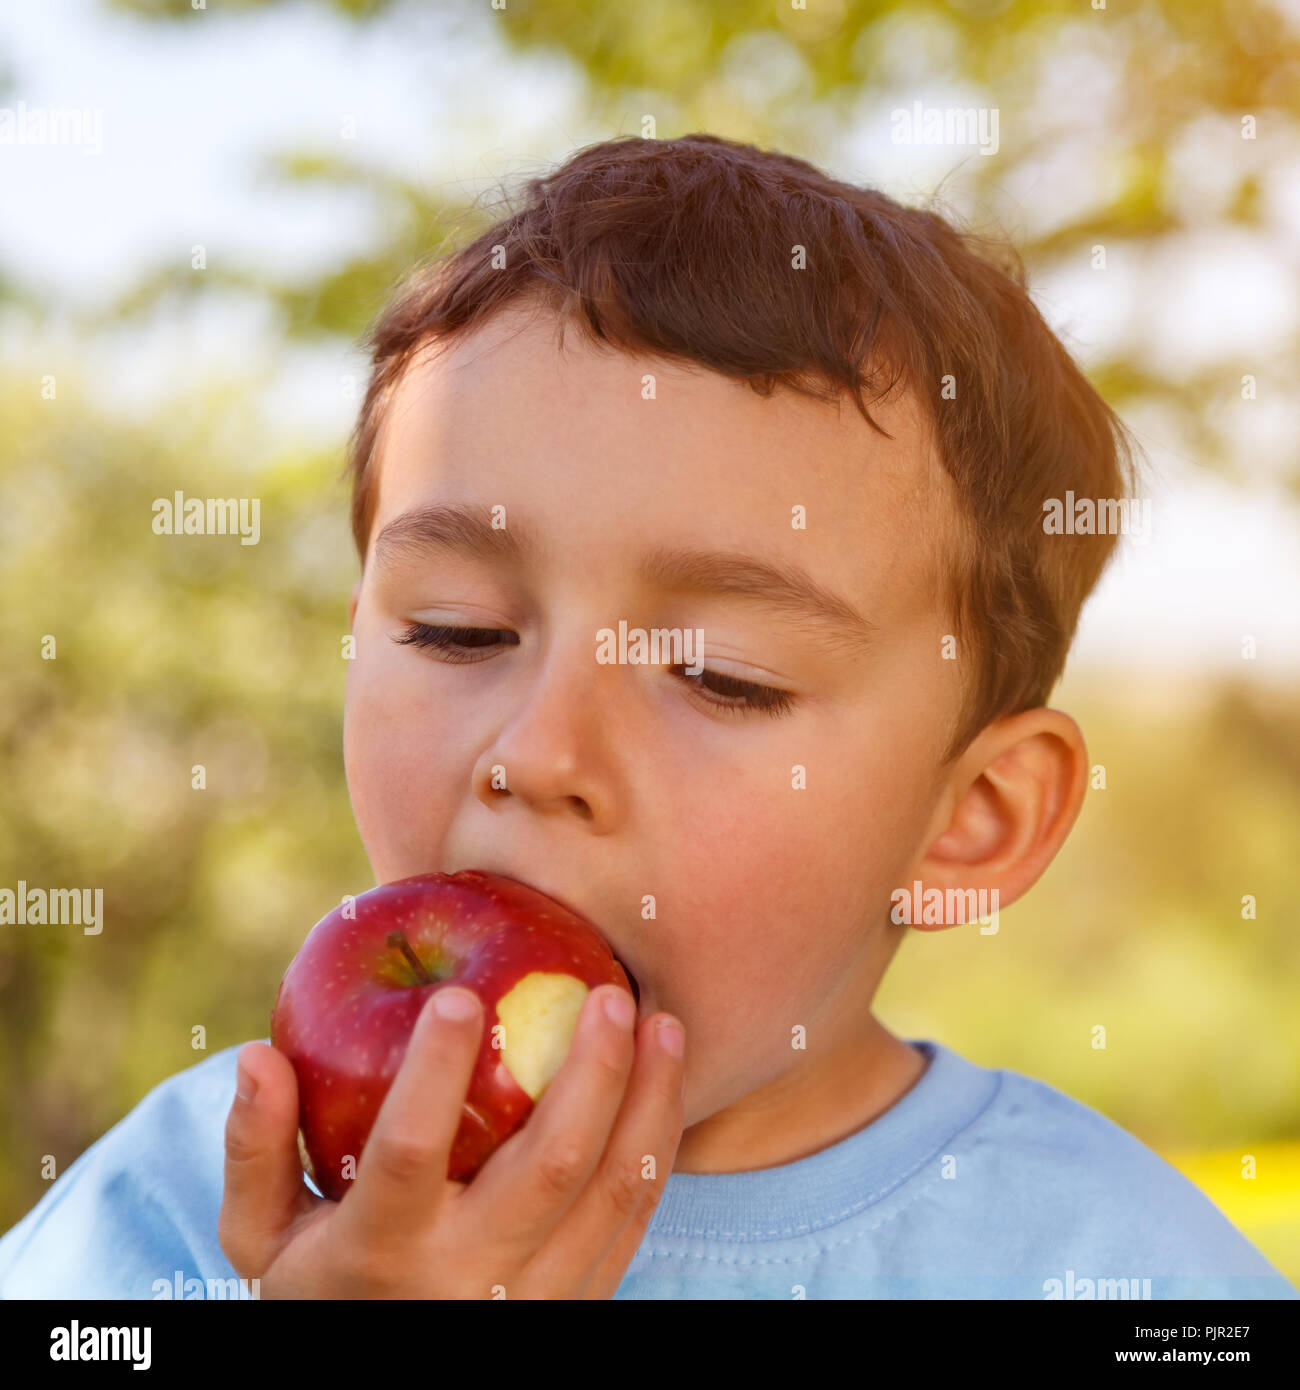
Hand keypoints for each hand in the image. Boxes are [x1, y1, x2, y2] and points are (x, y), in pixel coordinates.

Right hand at [218, 983, 685, 1297]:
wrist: (386, 1385)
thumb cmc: (320, 1289)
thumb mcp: (261, 1240)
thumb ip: (256, 1149)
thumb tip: (256, 1054)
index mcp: (382, 1253)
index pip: (410, 1155)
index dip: (433, 1076)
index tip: (458, 995)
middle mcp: (468, 1279)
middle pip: (548, 1167)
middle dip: (590, 1073)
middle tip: (607, 994)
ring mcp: (536, 1298)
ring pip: (610, 1191)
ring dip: (646, 1101)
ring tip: (664, 1022)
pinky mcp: (582, 1303)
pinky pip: (632, 1218)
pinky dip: (655, 1144)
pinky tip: (664, 1082)